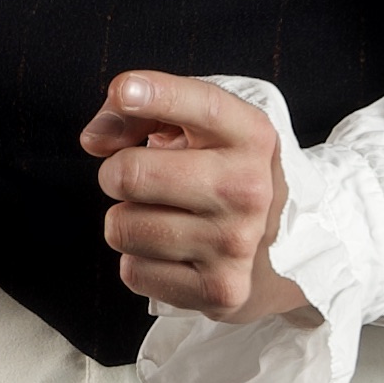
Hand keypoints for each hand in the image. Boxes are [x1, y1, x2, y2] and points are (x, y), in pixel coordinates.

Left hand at [79, 69, 320, 324]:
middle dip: (116, 173)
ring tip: (164, 217)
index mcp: (251, 136)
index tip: (125, 91)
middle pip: (130, 174)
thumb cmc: (223, 174)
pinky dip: (140, 262)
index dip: (155, 94)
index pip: (201, 105)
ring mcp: (236, 243)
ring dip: (128, 221)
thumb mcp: (200, 129)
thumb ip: (141, 113)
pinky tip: (174, 253)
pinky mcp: (220, 290)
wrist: (289, 249)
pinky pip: (132, 271)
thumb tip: (94, 140)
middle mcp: (248, 188)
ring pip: (121, 227)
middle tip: (139, 178)